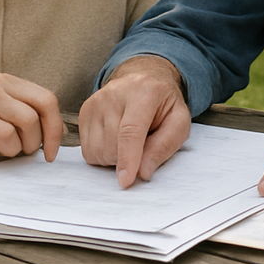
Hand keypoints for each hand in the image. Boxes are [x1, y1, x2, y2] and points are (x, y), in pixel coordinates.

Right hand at [0, 72, 61, 163]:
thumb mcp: (0, 110)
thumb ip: (25, 113)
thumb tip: (58, 133)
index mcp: (7, 81)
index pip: (47, 98)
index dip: (56, 126)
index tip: (53, 149)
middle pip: (42, 108)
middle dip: (46, 137)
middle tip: (36, 153)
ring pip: (27, 122)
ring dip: (25, 145)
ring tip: (10, 150)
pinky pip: (7, 136)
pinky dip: (9, 149)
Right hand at [78, 56, 191, 187]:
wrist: (144, 81)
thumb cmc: (163, 105)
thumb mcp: (178, 122)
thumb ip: (165, 146)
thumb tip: (143, 172)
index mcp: (143, 92)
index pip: (130, 131)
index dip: (128, 159)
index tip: (126, 182)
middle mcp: (114, 93)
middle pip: (112, 145)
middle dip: (128, 159)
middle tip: (142, 145)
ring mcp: (96, 101)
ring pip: (98, 151)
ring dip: (114, 158)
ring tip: (129, 142)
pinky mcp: (85, 111)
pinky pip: (88, 151)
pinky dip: (102, 154)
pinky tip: (115, 140)